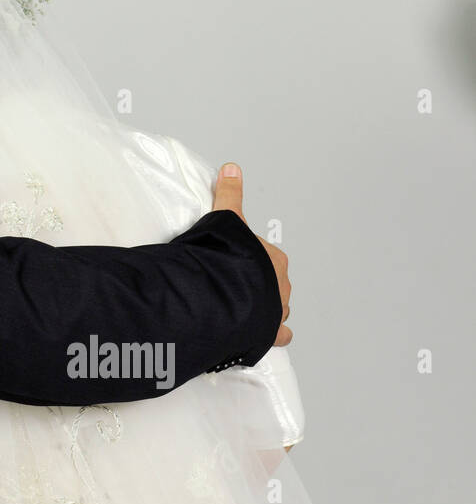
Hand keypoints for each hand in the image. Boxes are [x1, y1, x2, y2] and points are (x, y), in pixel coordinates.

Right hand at [211, 162, 291, 346]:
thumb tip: (232, 168)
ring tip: (240, 309)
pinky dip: (273, 335)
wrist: (225, 296)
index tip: (231, 262)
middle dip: (255, 284)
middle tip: (231, 284)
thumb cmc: (227, 260)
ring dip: (263, 308)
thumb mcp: (227, 219)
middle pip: (271, 283)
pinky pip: (277, 335)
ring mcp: (276, 311)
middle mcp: (280, 285)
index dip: (247, 259)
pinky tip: (261, 335)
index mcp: (273, 260)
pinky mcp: (268, 333)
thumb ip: (229, 195)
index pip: (265, 257)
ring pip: (275, 307)